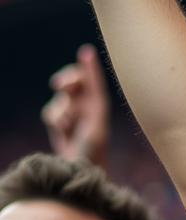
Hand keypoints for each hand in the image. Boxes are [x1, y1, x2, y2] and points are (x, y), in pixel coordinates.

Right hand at [41, 44, 109, 166]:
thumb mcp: (95, 121)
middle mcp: (87, 105)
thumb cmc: (94, 146)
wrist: (81, 167)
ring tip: (69, 126)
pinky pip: (51, 112)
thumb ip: (91, 99)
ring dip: (62, 111)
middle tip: (59, 85)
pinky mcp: (60, 121)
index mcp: (100, 104)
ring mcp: (73, 113)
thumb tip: (88, 85)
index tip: (86, 52)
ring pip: (60, 98)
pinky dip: (55, 120)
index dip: (90, 66)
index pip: (93, 80)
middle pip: (73, 81)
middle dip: (67, 81)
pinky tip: (63, 132)